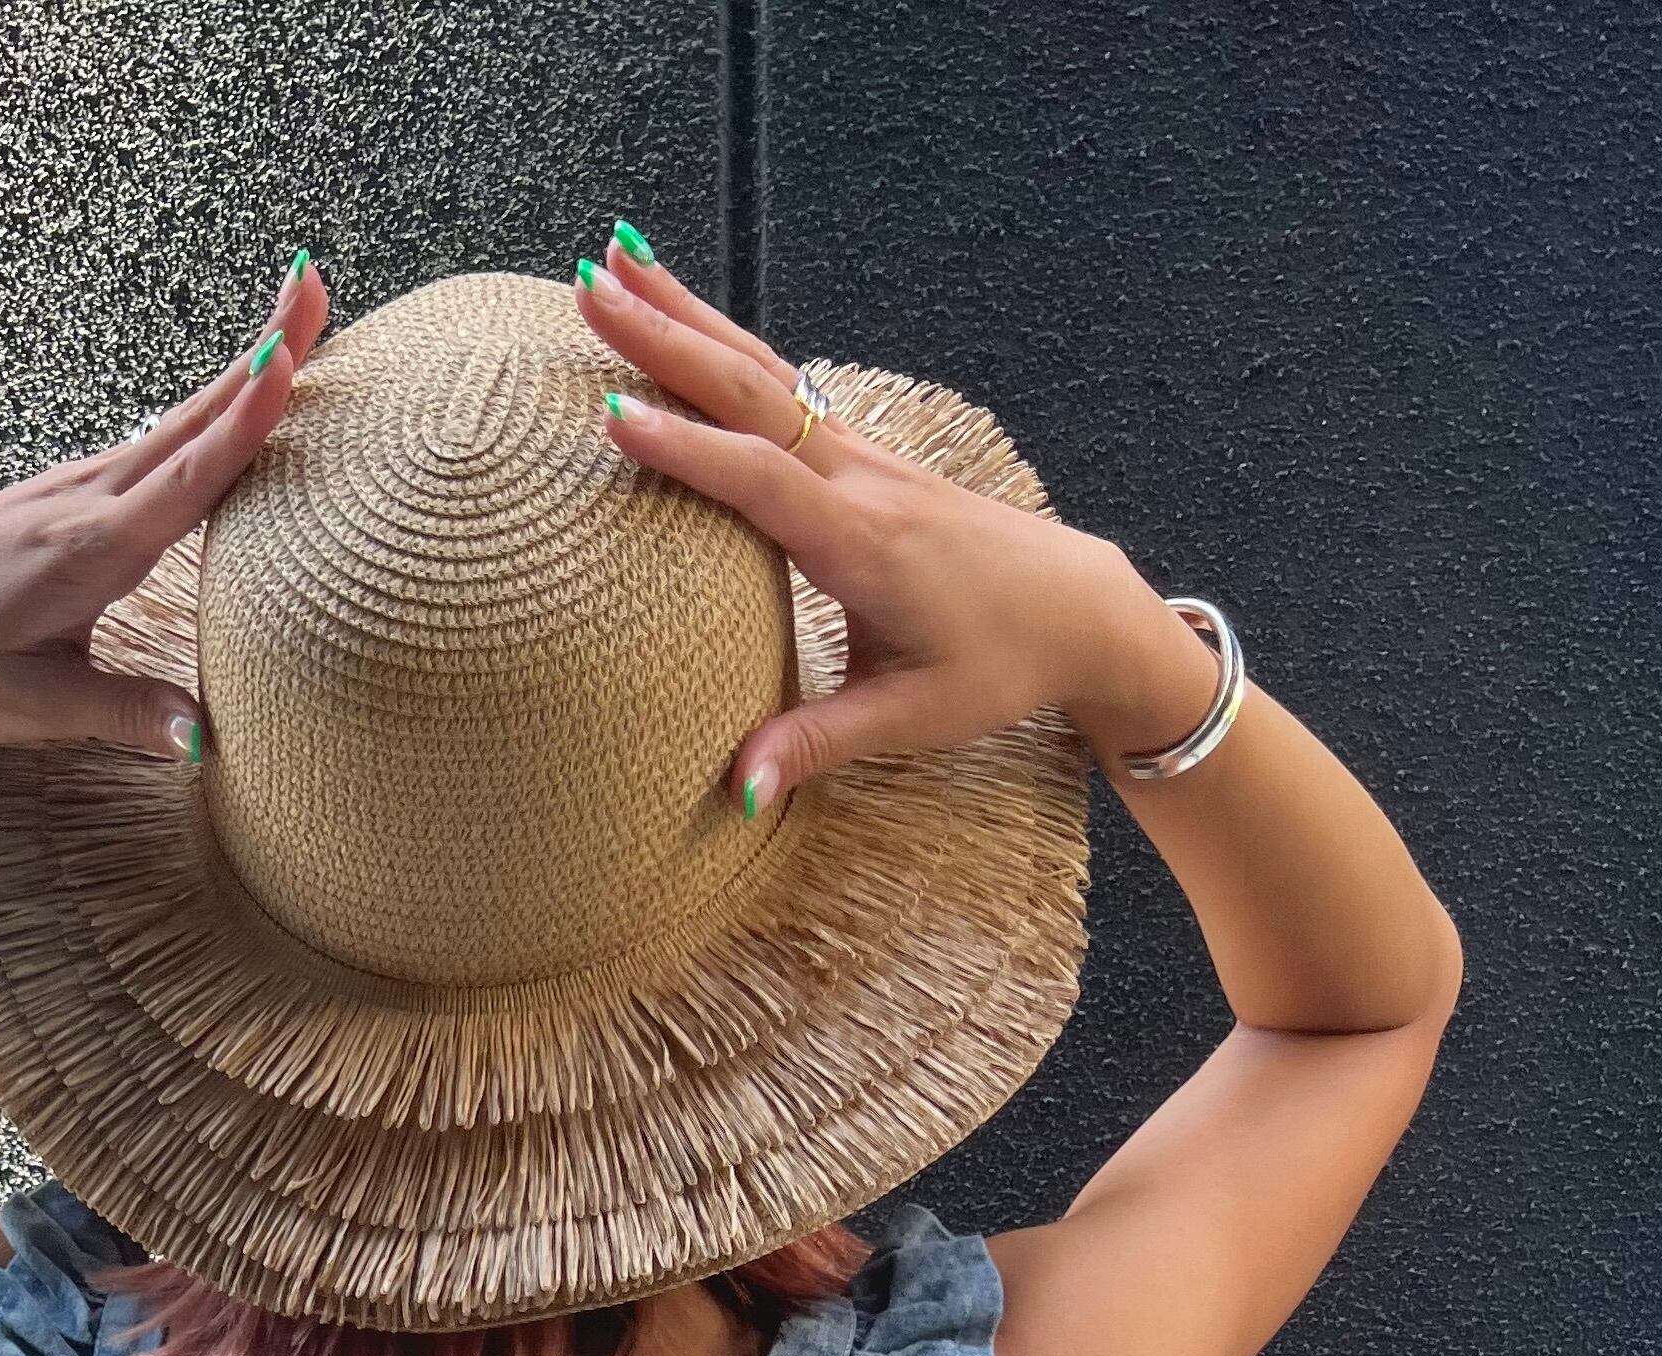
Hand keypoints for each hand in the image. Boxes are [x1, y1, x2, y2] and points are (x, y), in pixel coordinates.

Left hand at [0, 255, 331, 762]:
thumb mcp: (28, 707)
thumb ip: (119, 714)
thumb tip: (202, 736)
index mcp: (92, 552)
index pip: (186, 476)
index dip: (244, 419)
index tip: (288, 353)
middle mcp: (90, 503)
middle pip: (194, 420)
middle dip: (260, 350)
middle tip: (317, 281)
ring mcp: (77, 488)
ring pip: (176, 424)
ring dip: (240, 373)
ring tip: (298, 325)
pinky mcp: (67, 493)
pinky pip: (152, 446)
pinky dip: (203, 414)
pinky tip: (229, 402)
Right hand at [572, 241, 1220, 808]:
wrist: (1076, 606)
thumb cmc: (998, 664)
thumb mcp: (910, 719)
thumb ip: (817, 744)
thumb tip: (737, 790)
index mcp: (864, 542)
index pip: (761, 482)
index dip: (687, 450)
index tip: (611, 415)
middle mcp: (858, 479)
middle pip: (751, 391)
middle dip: (665, 335)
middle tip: (585, 283)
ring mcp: (860, 456)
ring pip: (762, 368)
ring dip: (685, 313)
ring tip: (614, 259)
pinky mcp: (860, 455)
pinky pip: (780, 386)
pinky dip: (723, 343)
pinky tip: (683, 317)